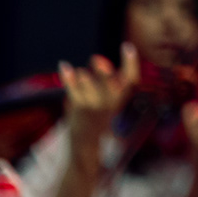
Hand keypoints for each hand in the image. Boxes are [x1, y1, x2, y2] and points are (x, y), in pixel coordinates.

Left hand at [58, 43, 137, 161]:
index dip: (131, 63)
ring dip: (84, 79)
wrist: (85, 150)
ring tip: (81, 73)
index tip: (127, 47)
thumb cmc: (97, 122)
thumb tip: (98, 61)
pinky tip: (64, 66)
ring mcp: (95, 110)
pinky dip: (68, 78)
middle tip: (97, 59)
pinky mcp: (79, 112)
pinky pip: (73, 91)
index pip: (133, 81)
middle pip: (112, 85)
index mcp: (123, 102)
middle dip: (104, 73)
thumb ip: (107, 83)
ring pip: (90, 87)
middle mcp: (112, 106)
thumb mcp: (109, 104)